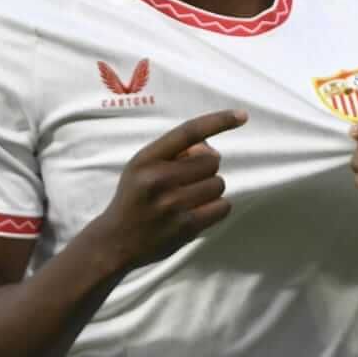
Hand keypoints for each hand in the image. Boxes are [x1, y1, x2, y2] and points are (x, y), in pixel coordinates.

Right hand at [96, 109, 245, 269]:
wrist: (115, 241)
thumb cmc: (135, 197)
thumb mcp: (142, 166)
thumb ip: (173, 152)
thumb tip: (210, 147)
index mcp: (146, 159)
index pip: (188, 132)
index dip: (218, 121)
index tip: (242, 115)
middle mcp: (158, 179)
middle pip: (211, 161)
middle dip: (206, 168)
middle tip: (189, 180)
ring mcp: (172, 205)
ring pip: (219, 184)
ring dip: (211, 189)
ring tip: (190, 198)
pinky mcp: (185, 227)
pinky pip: (223, 207)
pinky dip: (217, 207)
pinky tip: (199, 211)